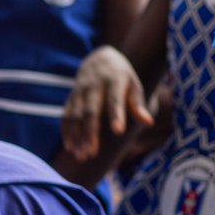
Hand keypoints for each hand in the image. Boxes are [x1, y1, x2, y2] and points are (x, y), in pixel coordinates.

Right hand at [62, 46, 152, 161]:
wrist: (99, 59)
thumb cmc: (122, 77)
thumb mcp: (134, 85)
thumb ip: (138, 104)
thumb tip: (148, 122)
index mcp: (113, 81)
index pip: (114, 99)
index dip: (116, 114)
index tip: (118, 131)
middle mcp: (93, 86)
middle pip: (90, 111)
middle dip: (90, 133)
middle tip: (92, 154)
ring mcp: (79, 92)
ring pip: (75, 116)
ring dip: (76, 136)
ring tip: (81, 156)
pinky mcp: (70, 98)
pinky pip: (65, 115)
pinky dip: (66, 131)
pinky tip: (70, 147)